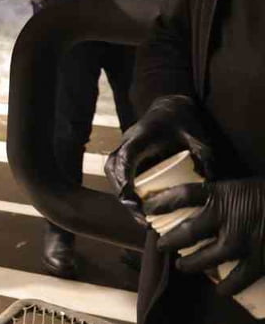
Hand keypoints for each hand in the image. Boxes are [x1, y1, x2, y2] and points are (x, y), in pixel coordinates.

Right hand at [104, 94, 214, 222]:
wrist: (170, 106)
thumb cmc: (183, 120)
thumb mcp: (197, 136)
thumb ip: (204, 155)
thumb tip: (210, 181)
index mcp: (142, 136)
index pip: (126, 156)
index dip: (124, 178)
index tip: (130, 199)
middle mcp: (128, 142)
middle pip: (113, 168)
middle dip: (122, 193)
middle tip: (138, 215)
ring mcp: (125, 148)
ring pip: (112, 172)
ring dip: (122, 194)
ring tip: (139, 217)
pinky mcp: (128, 155)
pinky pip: (118, 173)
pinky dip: (125, 190)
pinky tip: (139, 207)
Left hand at [148, 179, 264, 296]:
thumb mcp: (245, 187)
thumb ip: (226, 197)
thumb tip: (204, 204)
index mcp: (222, 194)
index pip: (182, 195)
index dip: (161, 202)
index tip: (147, 208)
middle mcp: (225, 218)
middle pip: (186, 231)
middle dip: (170, 240)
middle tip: (162, 245)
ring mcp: (241, 241)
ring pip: (204, 258)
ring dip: (190, 264)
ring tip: (183, 265)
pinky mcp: (258, 260)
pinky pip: (236, 279)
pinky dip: (226, 286)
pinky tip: (220, 290)